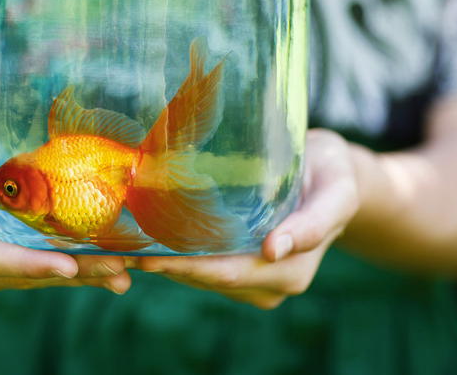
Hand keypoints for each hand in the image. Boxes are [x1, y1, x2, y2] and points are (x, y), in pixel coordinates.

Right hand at [0, 111, 131, 295]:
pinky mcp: (1, 263)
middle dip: (72, 273)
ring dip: (83, 276)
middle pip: (22, 272)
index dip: (29, 263)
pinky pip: (40, 268)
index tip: (69, 264)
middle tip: (118, 267)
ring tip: (126, 270)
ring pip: (36, 276)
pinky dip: (78, 270)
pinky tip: (114, 270)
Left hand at [131, 129, 359, 308]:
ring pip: (197, 274)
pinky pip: (199, 263)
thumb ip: (313, 224)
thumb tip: (274, 251)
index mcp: (290, 272)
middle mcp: (266, 283)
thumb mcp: (337, 193)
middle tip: (119, 247)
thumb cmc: (334, 177)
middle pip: (205, 278)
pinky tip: (144, 234)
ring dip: (162, 260)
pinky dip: (172, 251)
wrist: (329, 173)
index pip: (228, 273)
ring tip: (122, 238)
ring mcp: (249, 278)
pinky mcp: (235, 264)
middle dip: (163, 265)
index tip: (146, 255)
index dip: (186, 266)